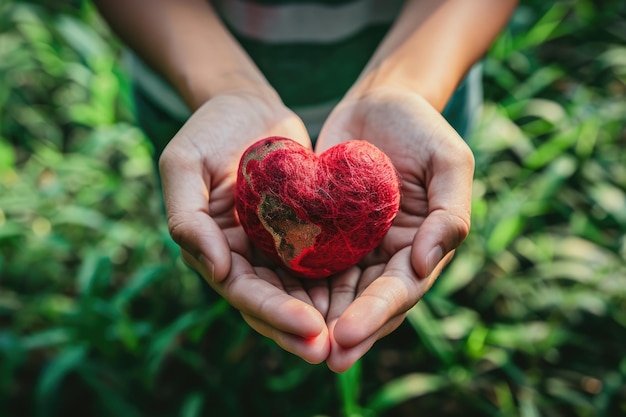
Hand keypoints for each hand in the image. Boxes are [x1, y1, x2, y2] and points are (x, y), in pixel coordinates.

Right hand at [158, 90, 330, 362]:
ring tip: (354, 336)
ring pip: (300, 292)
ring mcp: (275, 248)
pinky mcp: (302, 233)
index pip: (243, 293)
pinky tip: (365, 296)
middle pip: (274, 304)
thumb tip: (217, 270)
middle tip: (334, 350)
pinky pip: (320, 262)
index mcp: (213, 250)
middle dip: (301, 330)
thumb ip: (187, 216)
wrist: (247, 107)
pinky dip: (338, 282)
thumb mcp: (184, 164)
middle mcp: (245, 258)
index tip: (308, 327)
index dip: (273, 313)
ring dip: (324, 317)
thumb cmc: (209, 130)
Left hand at [315, 88, 474, 371]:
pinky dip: (293, 282)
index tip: (347, 334)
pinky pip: (307, 261)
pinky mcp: (322, 231)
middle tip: (317, 356)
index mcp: (419, 248)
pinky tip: (270, 298)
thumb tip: (426, 265)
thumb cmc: (420, 128)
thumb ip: (450, 213)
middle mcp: (385, 256)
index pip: (399, 291)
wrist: (378, 102)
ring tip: (290, 338)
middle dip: (343, 331)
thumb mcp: (449, 161)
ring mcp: (352, 246)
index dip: (375, 315)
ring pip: (333, 291)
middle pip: (363, 303)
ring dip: (314, 317)